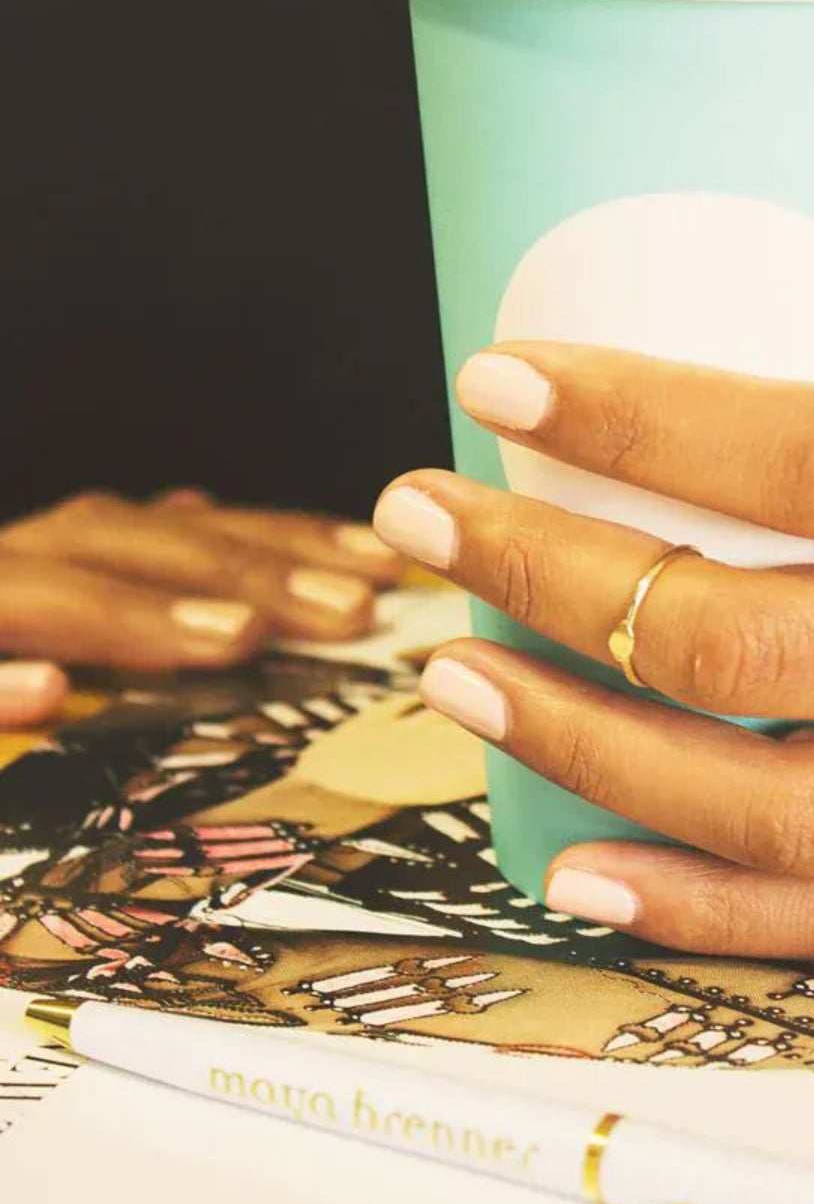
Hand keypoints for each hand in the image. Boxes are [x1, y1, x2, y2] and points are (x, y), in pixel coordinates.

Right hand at [0, 488, 401, 673]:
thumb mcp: (52, 615)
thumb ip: (120, 570)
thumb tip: (196, 507)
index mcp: (62, 553)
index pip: (189, 534)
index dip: (286, 543)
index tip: (385, 570)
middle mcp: (12, 562)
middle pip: (131, 548)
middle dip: (246, 572)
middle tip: (352, 611)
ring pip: (38, 593)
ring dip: (140, 613)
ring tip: (236, 636)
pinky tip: (46, 696)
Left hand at [372, 294, 813, 959]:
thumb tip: (761, 364)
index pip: (809, 460)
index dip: (634, 420)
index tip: (496, 376)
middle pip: (744, 635)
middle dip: (549, 574)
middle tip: (429, 516)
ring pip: (767, 802)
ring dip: (582, 744)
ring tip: (459, 678)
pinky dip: (702, 908)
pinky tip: (582, 867)